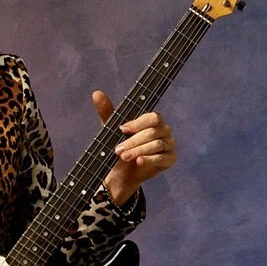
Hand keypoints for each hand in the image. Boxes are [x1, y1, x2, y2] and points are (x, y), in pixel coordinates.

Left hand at [92, 90, 176, 204]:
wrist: (121, 172)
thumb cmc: (119, 147)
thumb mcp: (110, 129)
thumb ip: (107, 111)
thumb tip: (96, 93)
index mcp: (152, 120)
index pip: (152, 117)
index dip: (137, 123)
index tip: (122, 130)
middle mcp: (164, 130)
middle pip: (152, 132)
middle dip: (133, 141)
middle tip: (118, 150)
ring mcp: (168, 145)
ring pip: (157, 145)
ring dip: (138, 150)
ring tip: (124, 156)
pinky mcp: (170, 160)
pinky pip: (163, 158)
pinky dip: (149, 159)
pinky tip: (139, 161)